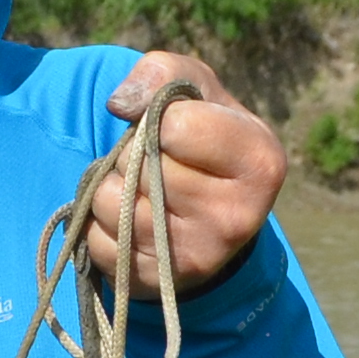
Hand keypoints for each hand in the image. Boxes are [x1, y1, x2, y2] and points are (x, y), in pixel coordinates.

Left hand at [75, 52, 284, 298]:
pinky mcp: (156, 284)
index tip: (173, 128)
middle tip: (158, 163)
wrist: (204, 214)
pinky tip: (132, 222)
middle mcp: (237, 218)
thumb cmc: (201, 137)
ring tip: (143, 190)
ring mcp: (197, 258)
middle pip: (139, 165)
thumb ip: (164, 73)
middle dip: (133, 154)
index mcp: (260, 163)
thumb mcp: (197, 90)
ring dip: (112, 187)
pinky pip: (98, 241)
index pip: (174, 125)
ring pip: (112, 202)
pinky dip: (102, 226)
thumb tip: (122, 104)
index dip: (159, 118)